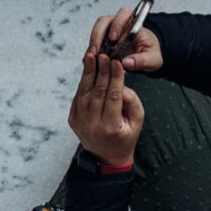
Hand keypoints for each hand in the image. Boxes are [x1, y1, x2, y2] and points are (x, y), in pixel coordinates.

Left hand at [68, 49, 145, 168]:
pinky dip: (83, 82)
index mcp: (110, 127)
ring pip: (84, 92)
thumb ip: (133, 102)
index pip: (113, 97)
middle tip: (104, 55)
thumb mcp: (137, 122)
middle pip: (97, 92)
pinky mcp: (73, 119)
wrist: (106, 156)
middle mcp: (92, 125)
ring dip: (88, 73)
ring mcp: (80, 123)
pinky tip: (87, 69)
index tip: (117, 62)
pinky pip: (78, 97)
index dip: (115, 78)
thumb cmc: (125, 136)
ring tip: (92, 56)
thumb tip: (122, 85)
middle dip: (101, 71)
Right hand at [86, 12, 161, 69]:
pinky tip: (91, 61)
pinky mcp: (102, 43)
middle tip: (97, 50)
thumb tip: (127, 62)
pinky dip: (91, 52)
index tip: (113, 38)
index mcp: (133, 24)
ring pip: (96, 31)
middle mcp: (119, 25)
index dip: (117, 25)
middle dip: (98, 35)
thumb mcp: (152, 59)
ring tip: (92, 57)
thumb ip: (142, 61)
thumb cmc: (149, 53)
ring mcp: (109, 33)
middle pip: (104, 22)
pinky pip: (93, 44)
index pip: (123, 16)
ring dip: (93, 44)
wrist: (146, 57)